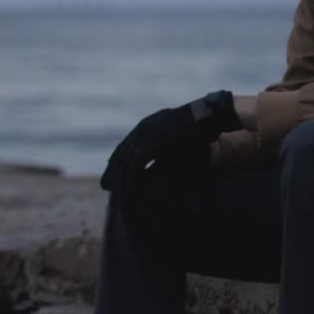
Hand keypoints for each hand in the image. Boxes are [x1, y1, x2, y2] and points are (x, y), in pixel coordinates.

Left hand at [99, 91, 240, 192]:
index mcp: (148, 124)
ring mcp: (145, 135)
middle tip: (104, 186)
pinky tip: (128, 196)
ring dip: (120, 182)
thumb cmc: (201, 128)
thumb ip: (169, 147)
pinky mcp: (150, 144)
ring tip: (117, 197)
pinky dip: (130, 183)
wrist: (209, 116)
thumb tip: (165, 162)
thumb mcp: (180, 139)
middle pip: (121, 154)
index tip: (113, 174)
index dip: (118, 161)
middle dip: (112, 171)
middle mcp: (142, 128)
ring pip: (125, 163)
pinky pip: (135, 168)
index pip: (127, 145)